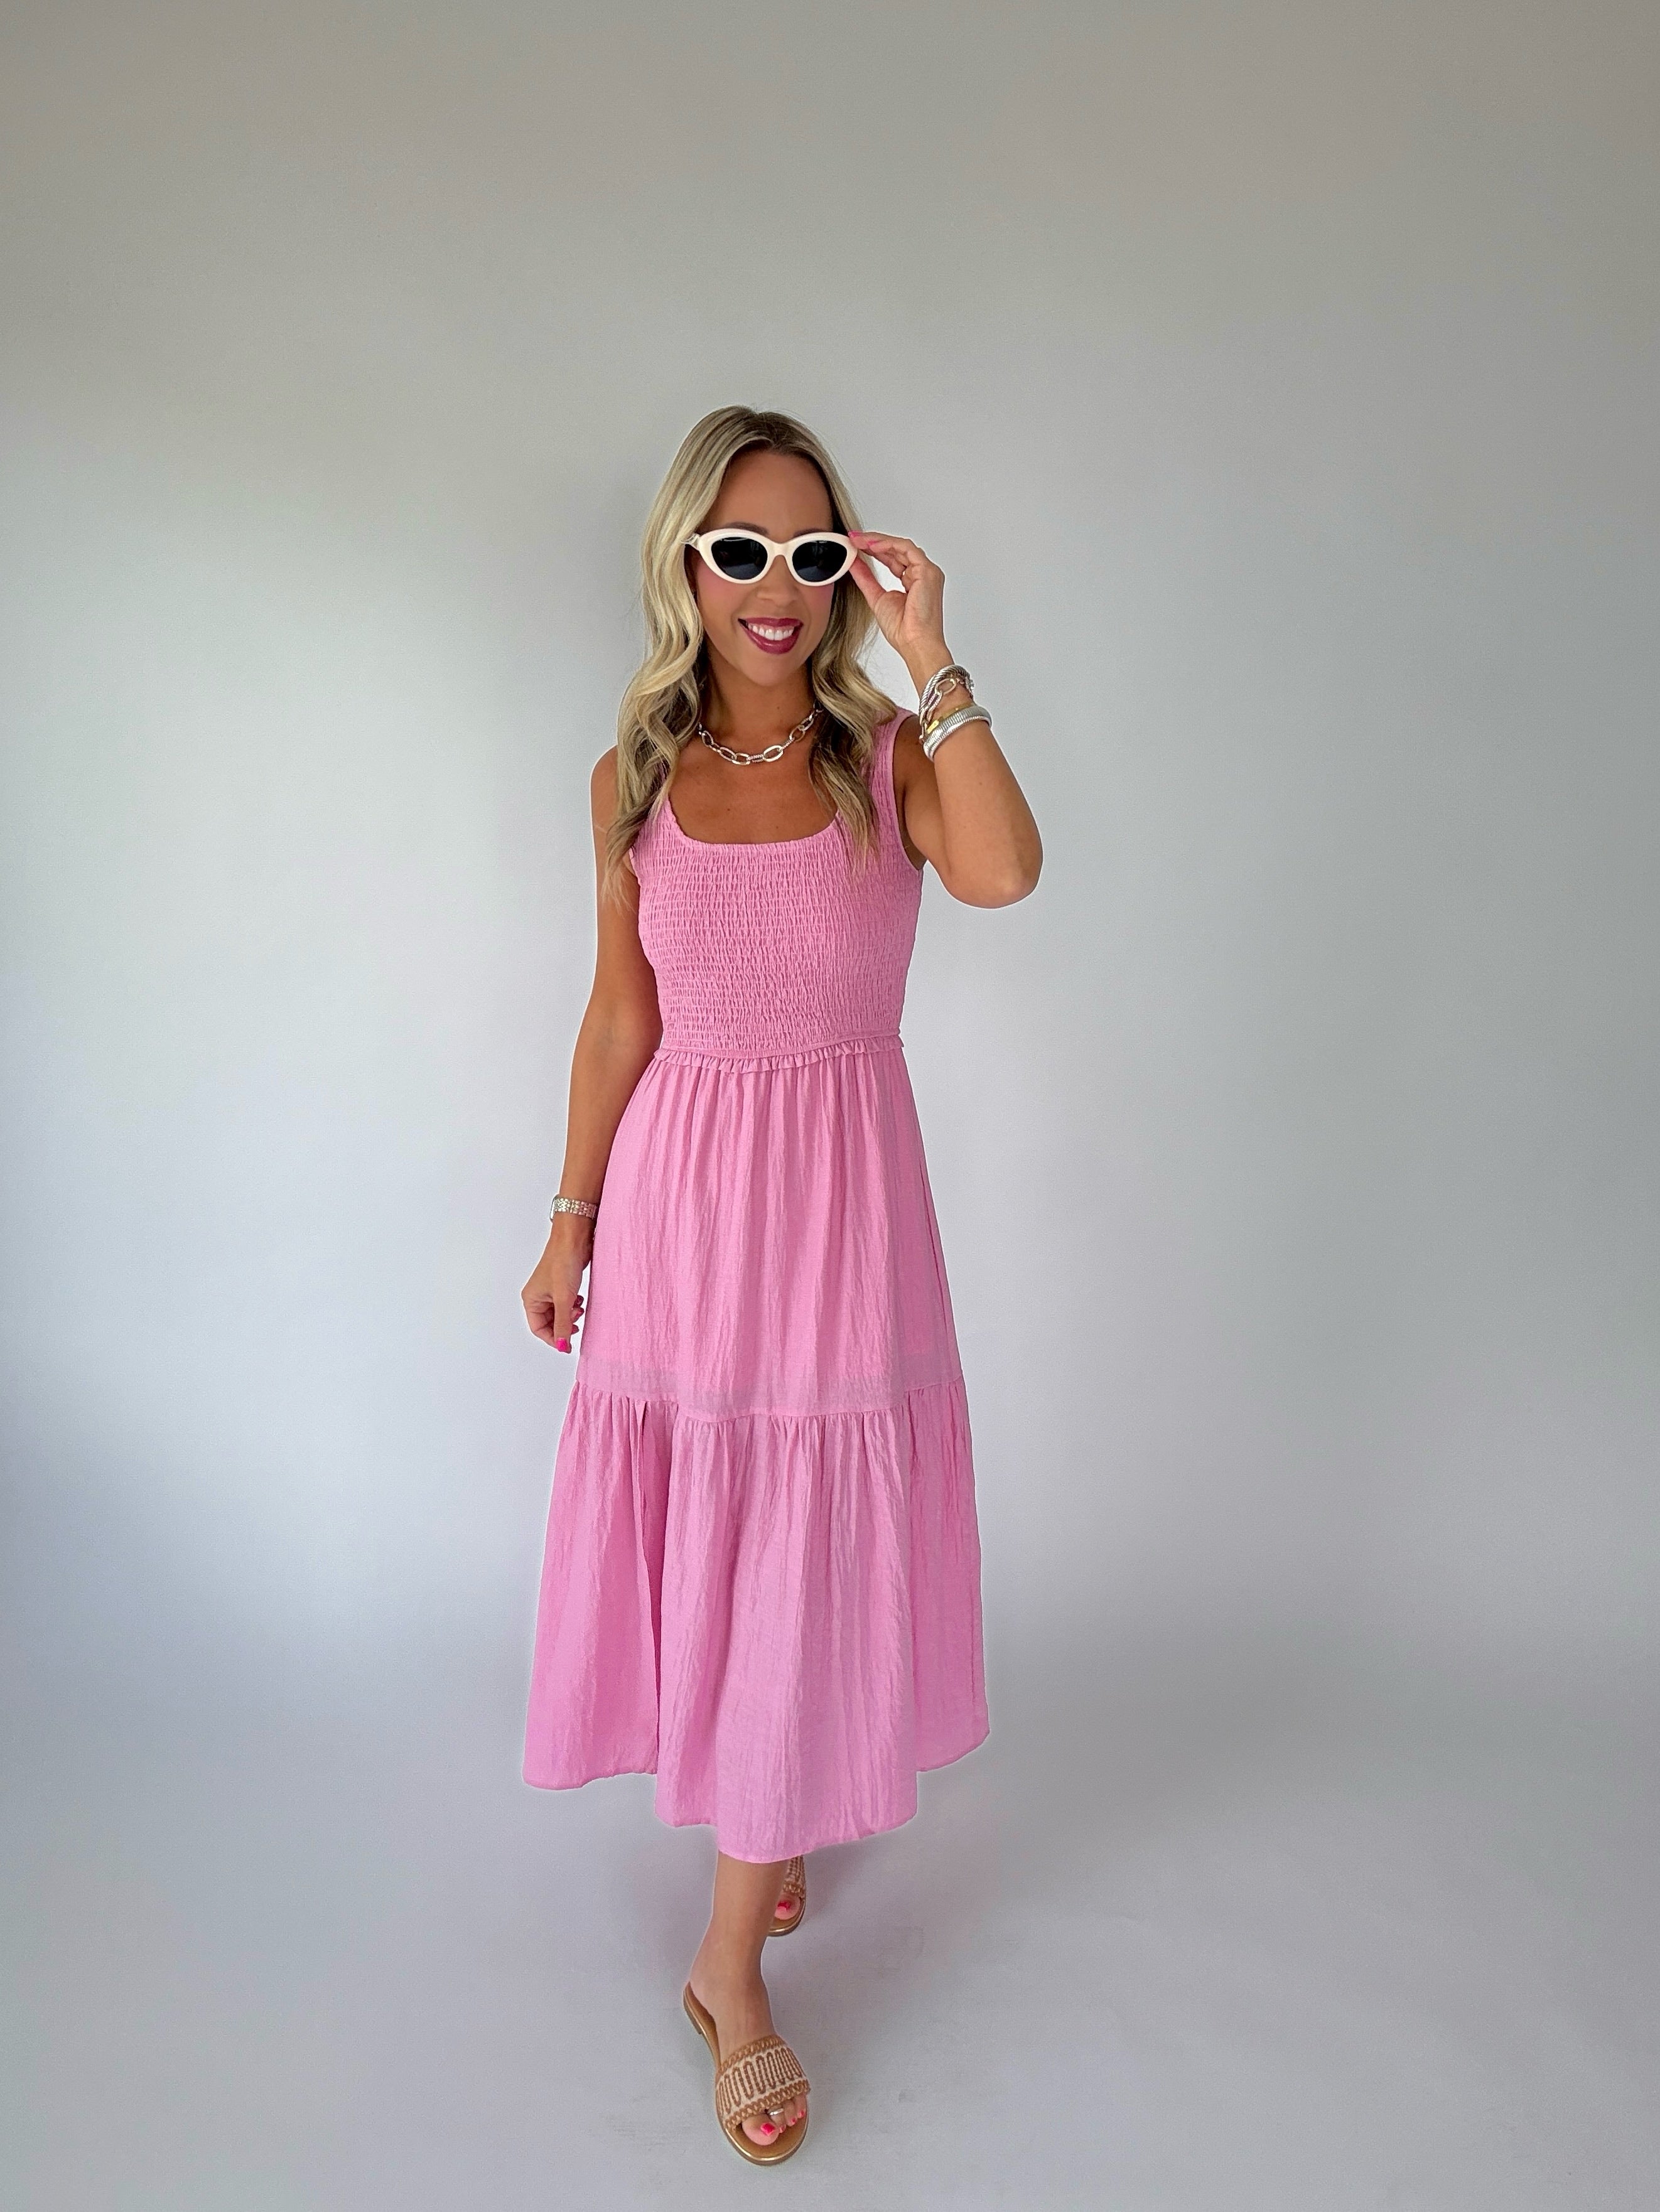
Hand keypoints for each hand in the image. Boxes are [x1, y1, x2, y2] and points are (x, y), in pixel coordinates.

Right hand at [522, 1219, 590, 1352]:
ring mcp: (549, 1290)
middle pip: (549, 1322)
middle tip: (576, 1323)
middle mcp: (537, 1296)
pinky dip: (573, 1306)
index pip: (538, 1329)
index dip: (553, 1339)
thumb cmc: (563, 1262)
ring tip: (578, 1308)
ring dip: (569, 1315)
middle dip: (563, 1325)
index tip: (567, 1345)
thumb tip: (562, 1345)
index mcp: (530, 1300)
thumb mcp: (564, 1299)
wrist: (574, 1239)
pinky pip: (565, 1304)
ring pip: (559, 1313)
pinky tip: (579, 1300)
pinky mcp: (561, 1285)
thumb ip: (563, 1324)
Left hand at [846, 531, 949, 675]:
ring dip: (878, 541)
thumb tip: (853, 562)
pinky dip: (888, 544)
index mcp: (913, 581)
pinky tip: (871, 545)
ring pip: (901, 546)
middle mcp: (922, 574)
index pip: (893, 558)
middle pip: (896, 549)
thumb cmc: (903, 630)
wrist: (915, 644)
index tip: (855, 545)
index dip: (874, 550)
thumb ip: (866, 578)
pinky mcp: (927, 571)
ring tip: (859, 540)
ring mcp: (927, 572)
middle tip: (853, 538)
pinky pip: (906, 549)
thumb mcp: (876, 597)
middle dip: (873, 542)